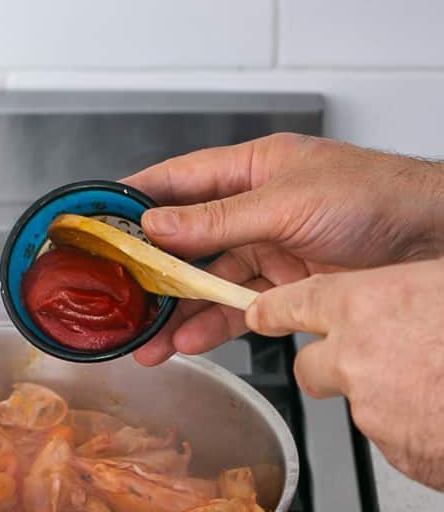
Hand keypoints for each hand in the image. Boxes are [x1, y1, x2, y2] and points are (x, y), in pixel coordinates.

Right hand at [124, 133, 443, 364]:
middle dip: (152, 272)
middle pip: (187, 242)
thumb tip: (158, 225)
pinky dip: (213, 326)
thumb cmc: (376, 197)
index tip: (99, 219)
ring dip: (178, 312)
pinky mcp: (287, 287)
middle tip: (120, 296)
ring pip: (209, 283)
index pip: (179, 181)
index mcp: (253, 169)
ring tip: (149, 341)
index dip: (136, 200)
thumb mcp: (287, 203)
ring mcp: (270, 250)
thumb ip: (218, 219)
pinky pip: (238, 309)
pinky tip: (189, 341)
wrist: (431, 241)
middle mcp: (255, 209)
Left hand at [246, 260, 443, 490]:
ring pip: (358, 402)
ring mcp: (373, 410)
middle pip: (311, 365)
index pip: (294, 303)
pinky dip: (412, 429)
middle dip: (330, 365)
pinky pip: (392, 437)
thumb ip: (411, 289)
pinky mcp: (395, 451)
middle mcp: (356, 358)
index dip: (274, 309)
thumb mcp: (440, 283)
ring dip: (385, 397)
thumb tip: (407, 286)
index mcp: (366, 304)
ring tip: (435, 384)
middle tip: (372, 358)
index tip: (258, 311)